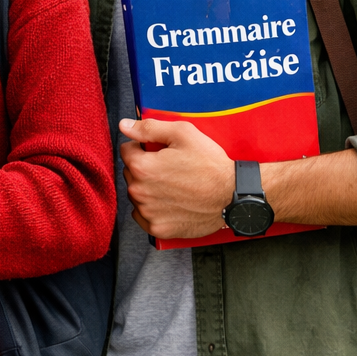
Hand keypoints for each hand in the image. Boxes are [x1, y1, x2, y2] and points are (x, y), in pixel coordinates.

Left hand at [119, 117, 235, 239]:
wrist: (232, 196)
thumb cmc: (209, 164)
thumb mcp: (182, 133)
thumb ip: (148, 128)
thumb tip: (124, 126)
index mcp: (143, 167)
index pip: (127, 150)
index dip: (142, 147)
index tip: (157, 151)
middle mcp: (140, 192)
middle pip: (130, 173)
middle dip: (144, 167)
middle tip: (169, 168)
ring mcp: (149, 213)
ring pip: (137, 194)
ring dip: (147, 188)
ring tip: (172, 185)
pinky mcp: (159, 229)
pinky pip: (142, 216)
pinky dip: (151, 209)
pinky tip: (168, 201)